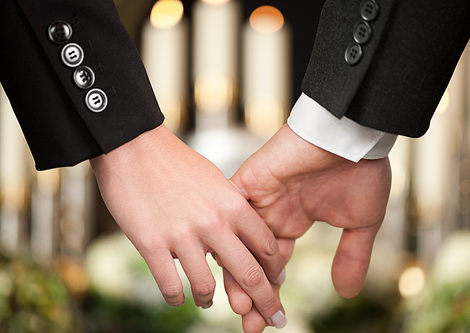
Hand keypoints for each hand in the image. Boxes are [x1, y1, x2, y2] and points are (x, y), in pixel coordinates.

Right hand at [90, 124, 285, 326]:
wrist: (133, 146)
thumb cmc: (176, 162)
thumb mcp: (215, 181)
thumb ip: (230, 209)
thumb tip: (240, 236)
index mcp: (232, 204)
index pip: (266, 245)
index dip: (275, 269)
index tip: (277, 281)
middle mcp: (213, 222)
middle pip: (248, 273)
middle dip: (266, 302)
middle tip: (274, 319)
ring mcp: (182, 235)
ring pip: (207, 287)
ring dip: (210, 300)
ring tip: (209, 301)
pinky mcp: (151, 244)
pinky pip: (171, 286)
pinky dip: (177, 298)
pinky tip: (178, 297)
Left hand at [226, 124, 390, 330]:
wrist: (353, 136)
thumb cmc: (361, 172)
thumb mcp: (360, 225)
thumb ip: (351, 257)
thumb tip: (345, 294)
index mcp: (292, 223)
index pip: (273, 266)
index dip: (270, 293)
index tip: (269, 322)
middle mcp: (271, 214)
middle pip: (250, 259)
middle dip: (250, 292)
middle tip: (249, 323)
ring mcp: (258, 198)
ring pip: (236, 240)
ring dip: (236, 271)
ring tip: (238, 305)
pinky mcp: (249, 181)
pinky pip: (230, 211)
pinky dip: (225, 235)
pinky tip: (219, 263)